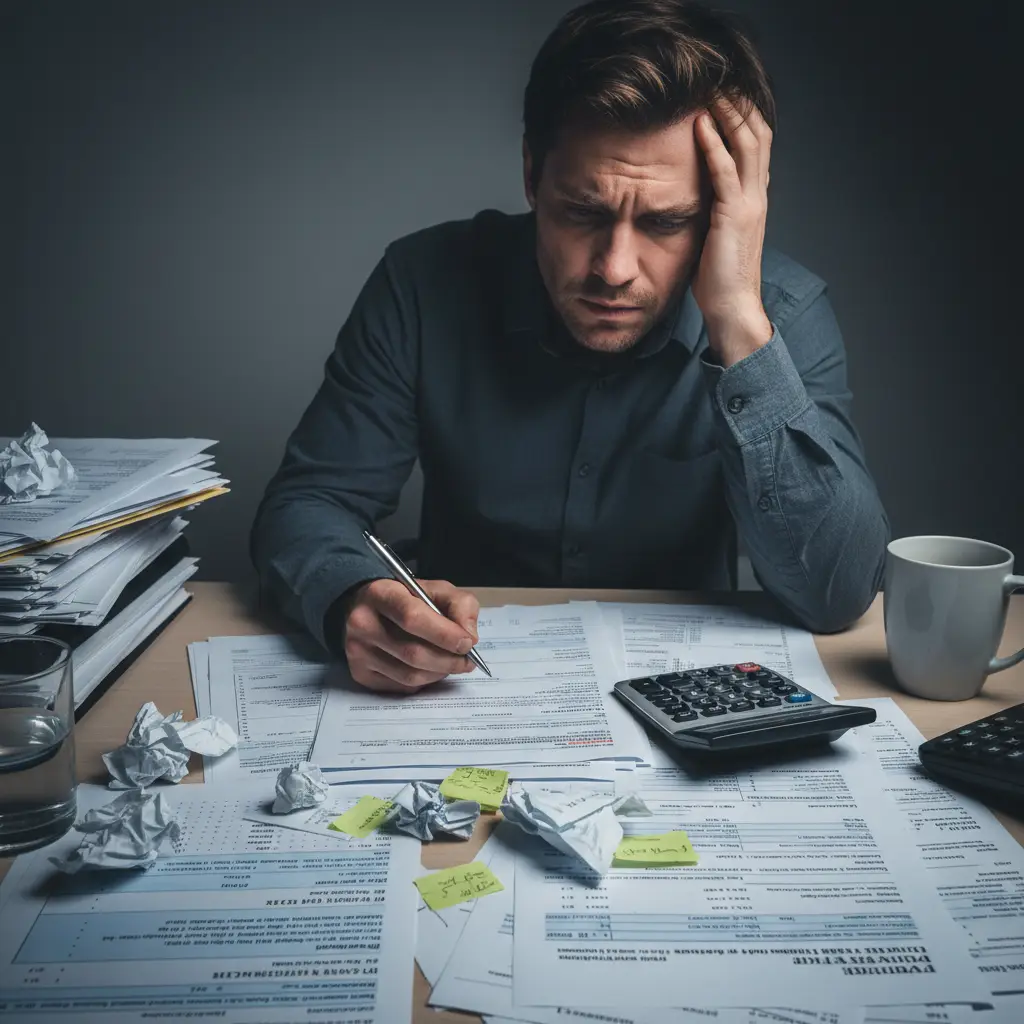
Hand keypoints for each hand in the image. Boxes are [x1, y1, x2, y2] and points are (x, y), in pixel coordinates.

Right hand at [337, 578, 479, 692]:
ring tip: (452, 664)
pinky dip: (424, 681)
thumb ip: (460, 605)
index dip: (444, 634)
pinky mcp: (360, 673)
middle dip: (448, 660)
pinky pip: (401, 687)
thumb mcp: (436, 589)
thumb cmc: (407, 598)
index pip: (412, 617)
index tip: (467, 643)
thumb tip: (469, 637)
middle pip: (412, 652)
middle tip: (468, 660)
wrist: (367, 607)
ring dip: (439, 673)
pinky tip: (430, 668)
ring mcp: (357, 651)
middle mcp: (363, 623)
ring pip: (409, 675)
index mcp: (381, 594)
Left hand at [692, 95, 773, 365]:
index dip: (742, 115)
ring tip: (709, 88)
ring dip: (728, 112)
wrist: (733, 311)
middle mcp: (757, 195)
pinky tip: (700, 124)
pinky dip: (714, 144)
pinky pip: (726, 171)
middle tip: (716, 78)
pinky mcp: (734, 217)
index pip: (756, 144)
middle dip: (737, 102)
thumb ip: (712, 211)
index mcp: (754, 199)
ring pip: (747, 143)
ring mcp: (749, 204)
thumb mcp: (716, 236)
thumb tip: (693, 195)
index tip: (720, 93)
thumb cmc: (718, 281)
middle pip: (757, 133)